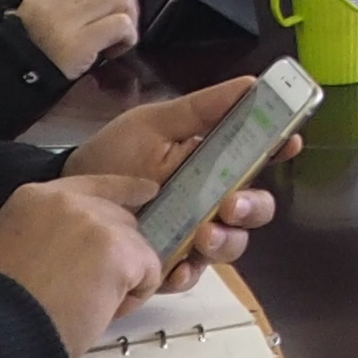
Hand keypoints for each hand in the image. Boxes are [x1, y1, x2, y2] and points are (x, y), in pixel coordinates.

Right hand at [0, 174, 182, 356]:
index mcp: (35, 197)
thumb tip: (78, 246)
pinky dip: (135, 296)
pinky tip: (103, 311)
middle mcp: (68, 200)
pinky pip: (150, 271)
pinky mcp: (120, 250)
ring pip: (137, 246)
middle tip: (92, 290)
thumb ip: (46, 232)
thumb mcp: (9, 246)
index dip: (124, 190)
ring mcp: (96, 222)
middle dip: (119, 253)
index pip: (94, 184)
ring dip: (124, 279)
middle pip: (121, 218)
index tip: (147, 192)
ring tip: (87, 306)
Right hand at [9, 0, 164, 80]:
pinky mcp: (75, 43)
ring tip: (113, 45)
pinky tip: (112, 54)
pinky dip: (126, 38)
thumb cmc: (30, 65)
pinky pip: (119, 25)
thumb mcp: (46, 29)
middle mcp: (55, 4)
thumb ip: (74, 13)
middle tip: (123, 32)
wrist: (2, 86)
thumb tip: (116, 4)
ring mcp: (64, 22)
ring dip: (128, 23)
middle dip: (131, 5)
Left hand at [63, 76, 295, 286]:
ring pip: (232, 242)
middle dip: (253, 207)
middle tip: (232, 204)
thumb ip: (201, 109)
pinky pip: (195, 273)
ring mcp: (193, 233)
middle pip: (255, 207)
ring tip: (204, 235)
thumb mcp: (154, 124)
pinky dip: (191, 271)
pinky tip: (180, 265)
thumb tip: (251, 85)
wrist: (68, 198)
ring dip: (227, 240)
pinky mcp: (170, 263)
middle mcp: (211, 198)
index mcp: (213, 160)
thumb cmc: (112, 155)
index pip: (259, 155)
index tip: (288, 143)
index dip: (280, 149)